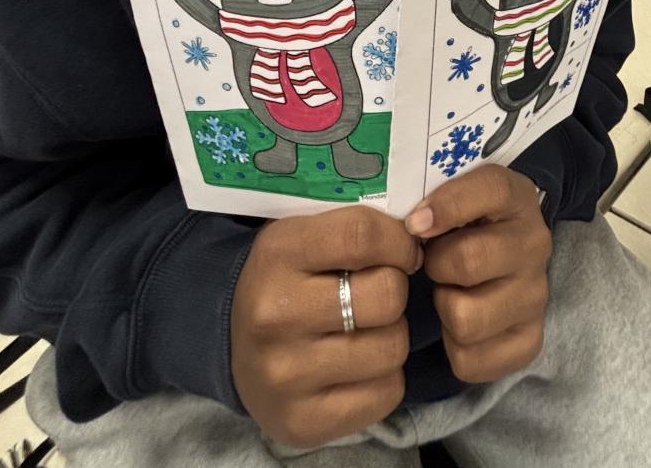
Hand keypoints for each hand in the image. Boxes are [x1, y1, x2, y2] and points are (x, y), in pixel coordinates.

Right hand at [231, 208, 421, 448]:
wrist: (230, 343)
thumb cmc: (284, 279)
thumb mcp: (303, 236)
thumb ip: (353, 228)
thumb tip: (420, 234)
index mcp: (277, 255)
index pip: (362, 236)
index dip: (399, 241)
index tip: (403, 250)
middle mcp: (276, 316)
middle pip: (387, 296)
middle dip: (394, 289)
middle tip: (377, 292)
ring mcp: (286, 375)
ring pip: (393, 347)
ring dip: (391, 334)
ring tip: (365, 329)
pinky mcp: (302, 421)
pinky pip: (387, 393)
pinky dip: (385, 377)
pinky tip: (359, 365)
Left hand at [408, 165, 551, 384]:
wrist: (503, 253)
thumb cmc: (463, 223)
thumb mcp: (455, 193)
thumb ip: (432, 198)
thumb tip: (408, 227)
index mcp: (516, 197)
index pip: (491, 190)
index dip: (447, 206)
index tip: (414, 223)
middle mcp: (534, 244)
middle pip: (468, 261)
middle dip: (437, 265)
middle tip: (433, 263)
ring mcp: (536, 296)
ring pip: (466, 319)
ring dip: (444, 308)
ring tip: (448, 293)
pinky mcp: (529, 340)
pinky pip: (472, 361)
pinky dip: (454, 348)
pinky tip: (459, 323)